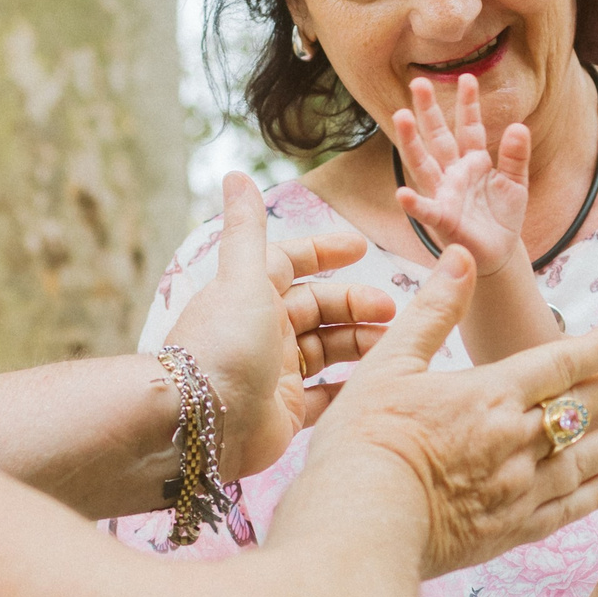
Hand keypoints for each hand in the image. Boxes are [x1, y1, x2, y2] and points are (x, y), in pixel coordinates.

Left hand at [166, 174, 398, 477]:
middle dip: (355, 303)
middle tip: (392, 308)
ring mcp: (274, 373)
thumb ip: (246, 228)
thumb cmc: (223, 344)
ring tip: (396, 342)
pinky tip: (380, 376)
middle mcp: (261, 331)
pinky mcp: (286, 412)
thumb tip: (234, 174)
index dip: (324, 253)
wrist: (201, 422)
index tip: (361, 248)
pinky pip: (328, 394)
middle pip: (318, 308)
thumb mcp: (241, 277)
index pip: (291, 264)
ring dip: (361, 341)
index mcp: (250, 295)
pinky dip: (352, 384)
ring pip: (328, 349)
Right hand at [299, 250, 597, 579]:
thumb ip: (432, 311)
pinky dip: (597, 494)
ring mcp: (520, 488)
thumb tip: (461, 256)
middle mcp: (518, 439)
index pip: (560, 362)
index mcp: (491, 393)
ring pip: (584, 457)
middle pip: (578, 406)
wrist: (361, 522)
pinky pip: (569, 508)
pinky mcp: (512, 531)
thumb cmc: (364, 440)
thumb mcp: (389, 363)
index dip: (597, 346)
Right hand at [392, 73, 531, 275]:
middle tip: (418, 82)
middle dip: (428, 111)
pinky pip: (427, 211)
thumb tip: (519, 125)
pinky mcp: (443, 221)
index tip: (467, 77)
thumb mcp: (517, 182)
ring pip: (424, 164)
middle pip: (438, 137)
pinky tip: (401, 193)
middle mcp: (453, 173)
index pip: (469, 127)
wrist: (499, 252)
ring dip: (411, 142)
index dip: (468, 104)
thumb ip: (516, 155)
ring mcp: (444, 194)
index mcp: (473, 161)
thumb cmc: (503, 216)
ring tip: (400, 116)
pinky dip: (414, 204)